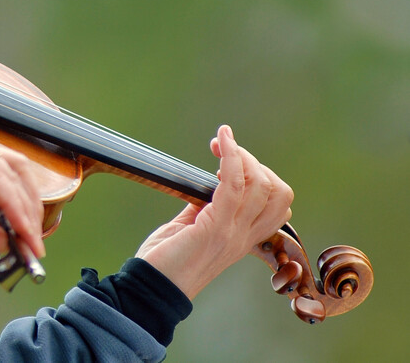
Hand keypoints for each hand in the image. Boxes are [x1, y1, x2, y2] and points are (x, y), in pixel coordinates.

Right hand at [0, 125, 45, 258]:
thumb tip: (4, 241)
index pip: (3, 188)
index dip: (20, 216)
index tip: (28, 246)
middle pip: (16, 177)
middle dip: (30, 211)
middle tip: (33, 244)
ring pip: (11, 174)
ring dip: (25, 208)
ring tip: (28, 237)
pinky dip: (10, 202)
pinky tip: (15, 224)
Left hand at [136, 125, 292, 299]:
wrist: (150, 287)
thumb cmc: (165, 260)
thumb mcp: (190, 229)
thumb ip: (202, 208)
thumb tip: (203, 185)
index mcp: (243, 238)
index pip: (277, 205)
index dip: (262, 176)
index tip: (229, 163)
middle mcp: (244, 236)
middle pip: (279, 193)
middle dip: (256, 163)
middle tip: (225, 151)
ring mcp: (233, 233)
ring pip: (261, 185)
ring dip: (241, 155)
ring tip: (221, 142)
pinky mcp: (215, 227)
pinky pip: (234, 185)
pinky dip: (231, 156)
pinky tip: (222, 142)